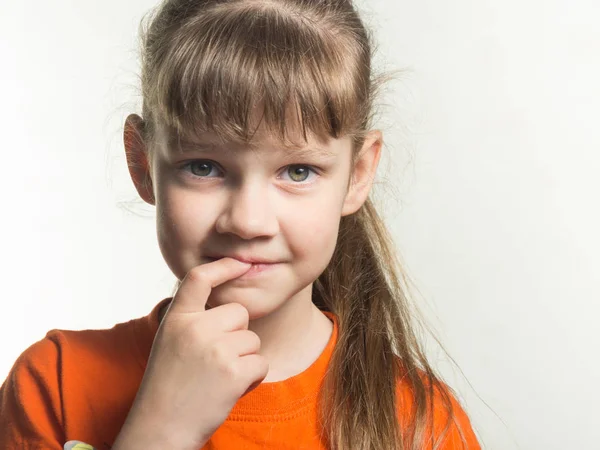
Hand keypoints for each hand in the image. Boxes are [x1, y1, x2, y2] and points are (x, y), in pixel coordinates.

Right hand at [113, 258, 268, 449]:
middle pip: (239, 312)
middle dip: (237, 333)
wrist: (161, 427)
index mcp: (177, 319)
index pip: (199, 278)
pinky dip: (252, 377)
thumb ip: (193, 319)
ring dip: (244, 358)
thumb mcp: (170, 341)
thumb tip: (226, 300)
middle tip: (216, 360)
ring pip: (252, 339)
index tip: (239, 263)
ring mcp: (215, 348)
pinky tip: (230, 388)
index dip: (223, 266)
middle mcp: (195, 328)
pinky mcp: (233, 371)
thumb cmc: (168, 385)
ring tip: (218, 377)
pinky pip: (261, 362)